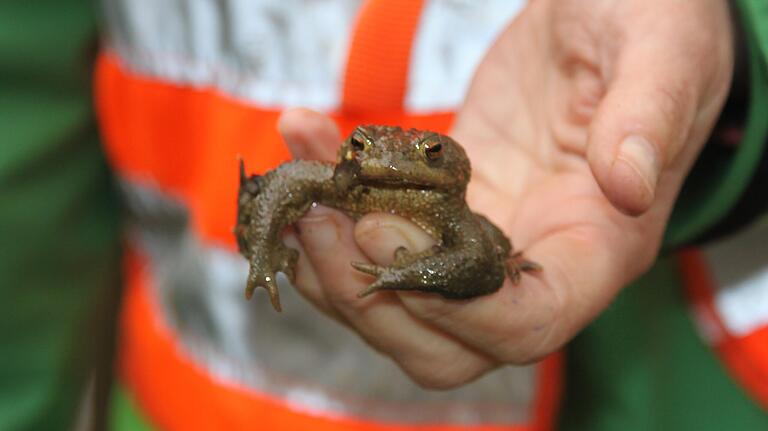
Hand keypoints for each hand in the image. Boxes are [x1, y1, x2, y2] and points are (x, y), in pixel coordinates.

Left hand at [277, 0, 733, 387]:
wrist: (605, 20)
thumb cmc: (652, 29)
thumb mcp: (662, 51)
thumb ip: (648, 115)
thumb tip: (627, 183)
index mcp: (598, 248)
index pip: (527, 324)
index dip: (454, 306)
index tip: (383, 234)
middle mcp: (534, 266)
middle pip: (445, 346)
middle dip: (372, 300)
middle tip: (323, 217)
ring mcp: (479, 244)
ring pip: (396, 308)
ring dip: (330, 264)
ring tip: (299, 183)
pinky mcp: (440, 211)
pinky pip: (375, 248)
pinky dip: (327, 217)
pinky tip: (306, 147)